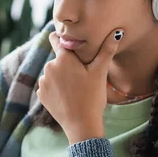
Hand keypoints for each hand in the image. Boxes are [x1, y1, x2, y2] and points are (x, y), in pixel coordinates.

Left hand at [37, 29, 122, 143]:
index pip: (56, 39)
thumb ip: (106, 50)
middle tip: (81, 75)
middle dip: (67, 63)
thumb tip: (117, 32)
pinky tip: (67, 96)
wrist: (81, 124)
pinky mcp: (41, 94)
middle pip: (58, 59)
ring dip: (61, 76)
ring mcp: (43, 81)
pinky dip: (56, 88)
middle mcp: (49, 67)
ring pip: (53, 73)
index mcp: (63, 58)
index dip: (61, 38)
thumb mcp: (100, 72)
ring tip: (75, 88)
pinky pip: (48, 86)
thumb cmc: (92, 96)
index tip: (66, 40)